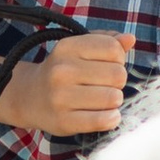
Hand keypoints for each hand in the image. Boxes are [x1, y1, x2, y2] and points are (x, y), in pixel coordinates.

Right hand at [3, 34, 129, 135]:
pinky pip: (102, 120)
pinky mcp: (64, 121)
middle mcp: (62, 70)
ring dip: (115, 100)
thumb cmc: (63, 71)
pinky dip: (112, 119)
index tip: (108, 64)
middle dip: (118, 81)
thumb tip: (130, 39)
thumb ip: (107, 41)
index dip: (119, 58)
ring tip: (103, 99)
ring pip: (113, 97)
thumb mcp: (79, 49)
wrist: (29, 97)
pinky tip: (109, 116)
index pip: (114, 49)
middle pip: (118, 74)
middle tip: (106, 85)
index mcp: (67, 47)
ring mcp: (61, 97)